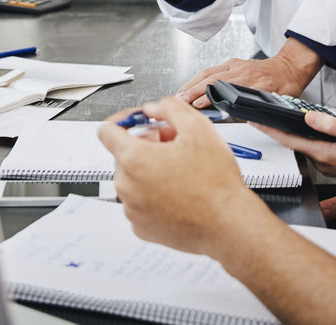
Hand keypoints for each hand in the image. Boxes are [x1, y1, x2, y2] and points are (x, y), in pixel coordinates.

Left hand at [97, 97, 269, 257]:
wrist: (228, 224)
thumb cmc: (215, 183)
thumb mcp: (198, 127)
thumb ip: (169, 108)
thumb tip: (154, 108)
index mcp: (134, 159)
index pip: (107, 131)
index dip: (124, 120)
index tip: (138, 122)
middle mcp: (127, 186)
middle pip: (124, 155)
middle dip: (146, 145)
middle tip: (174, 145)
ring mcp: (132, 210)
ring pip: (133, 179)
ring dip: (151, 170)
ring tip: (181, 171)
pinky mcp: (142, 228)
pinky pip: (139, 203)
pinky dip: (153, 194)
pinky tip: (178, 192)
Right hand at [178, 36, 323, 107]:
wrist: (289, 68)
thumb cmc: (284, 86)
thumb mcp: (273, 102)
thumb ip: (251, 109)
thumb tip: (230, 117)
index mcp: (254, 82)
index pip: (225, 90)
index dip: (208, 98)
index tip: (196, 105)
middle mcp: (243, 71)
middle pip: (212, 80)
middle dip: (193, 90)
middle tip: (180, 101)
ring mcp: (237, 65)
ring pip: (209, 73)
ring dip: (192, 84)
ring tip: (179, 94)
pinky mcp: (233, 62)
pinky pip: (212, 69)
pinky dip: (198, 77)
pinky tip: (190, 84)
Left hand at [250, 112, 335, 186]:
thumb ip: (331, 125)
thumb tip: (310, 118)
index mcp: (324, 154)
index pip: (289, 140)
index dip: (270, 131)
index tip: (255, 122)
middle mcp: (322, 161)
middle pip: (293, 143)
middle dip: (277, 131)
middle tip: (263, 118)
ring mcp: (328, 163)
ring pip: (304, 145)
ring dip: (292, 134)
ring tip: (280, 121)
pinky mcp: (334, 162)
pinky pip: (314, 148)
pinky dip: (306, 138)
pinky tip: (307, 129)